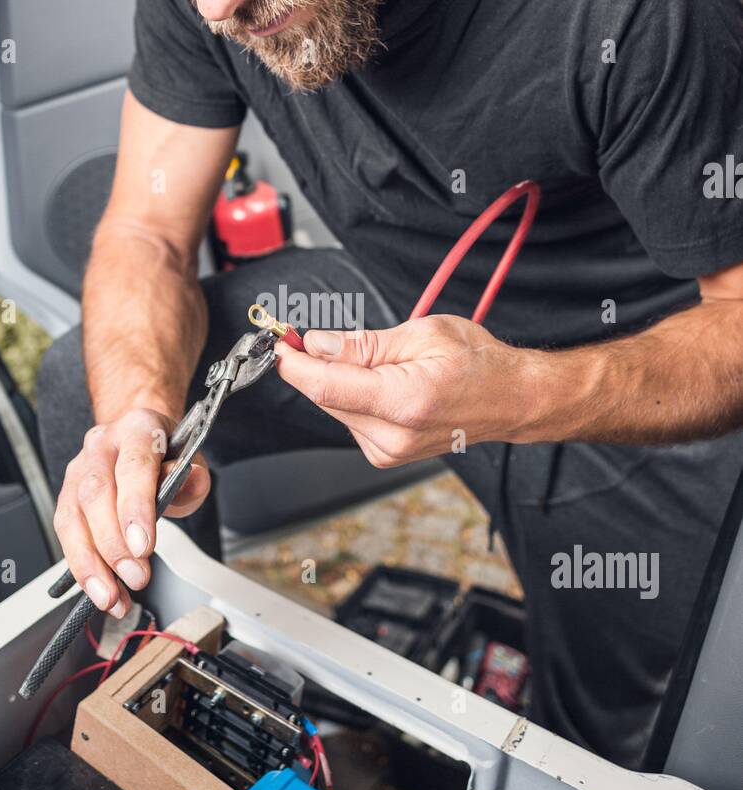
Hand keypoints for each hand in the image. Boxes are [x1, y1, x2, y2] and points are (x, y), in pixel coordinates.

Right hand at [52, 407, 210, 616]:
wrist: (139, 437)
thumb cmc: (165, 453)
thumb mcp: (192, 459)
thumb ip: (194, 477)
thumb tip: (190, 483)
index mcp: (136, 429)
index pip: (133, 466)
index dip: (136, 507)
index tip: (144, 546)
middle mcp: (101, 446)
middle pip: (97, 496)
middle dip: (114, 546)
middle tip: (135, 577)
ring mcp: (78, 471)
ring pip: (72, 518)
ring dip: (90, 564)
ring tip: (110, 597)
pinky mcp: (66, 497)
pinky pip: (66, 535)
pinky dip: (82, 567)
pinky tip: (100, 590)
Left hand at [274, 316, 536, 465]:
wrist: (510, 399)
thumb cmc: (478, 363)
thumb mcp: (421, 334)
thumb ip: (362, 344)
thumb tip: (317, 344)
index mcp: (404, 402)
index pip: (325, 386)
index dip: (293, 363)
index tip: (279, 343)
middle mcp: (393, 436)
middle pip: (325, 397)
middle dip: (312, 365)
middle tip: (311, 337)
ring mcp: (389, 451)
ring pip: (335, 407)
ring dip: (335, 380)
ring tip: (375, 359)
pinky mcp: (385, 455)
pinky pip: (350, 418)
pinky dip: (351, 395)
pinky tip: (380, 382)